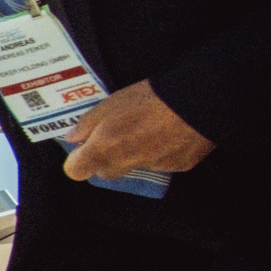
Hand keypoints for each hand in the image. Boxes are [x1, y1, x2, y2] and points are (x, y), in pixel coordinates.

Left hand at [61, 80, 212, 182]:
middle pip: (106, 172)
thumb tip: (73, 138)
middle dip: (107, 158)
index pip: (76, 171)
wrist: (197, 101)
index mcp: (104, 149)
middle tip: (118, 134)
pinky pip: (163, 164)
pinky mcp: (180, 166)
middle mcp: (127, 164)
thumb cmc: (148, 98)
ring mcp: (154, 167)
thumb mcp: (110, 103)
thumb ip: (86, 124)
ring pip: (135, 168)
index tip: (84, 148)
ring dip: (136, 155)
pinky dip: (163, 153)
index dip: (78, 160)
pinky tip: (171, 133)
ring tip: (149, 129)